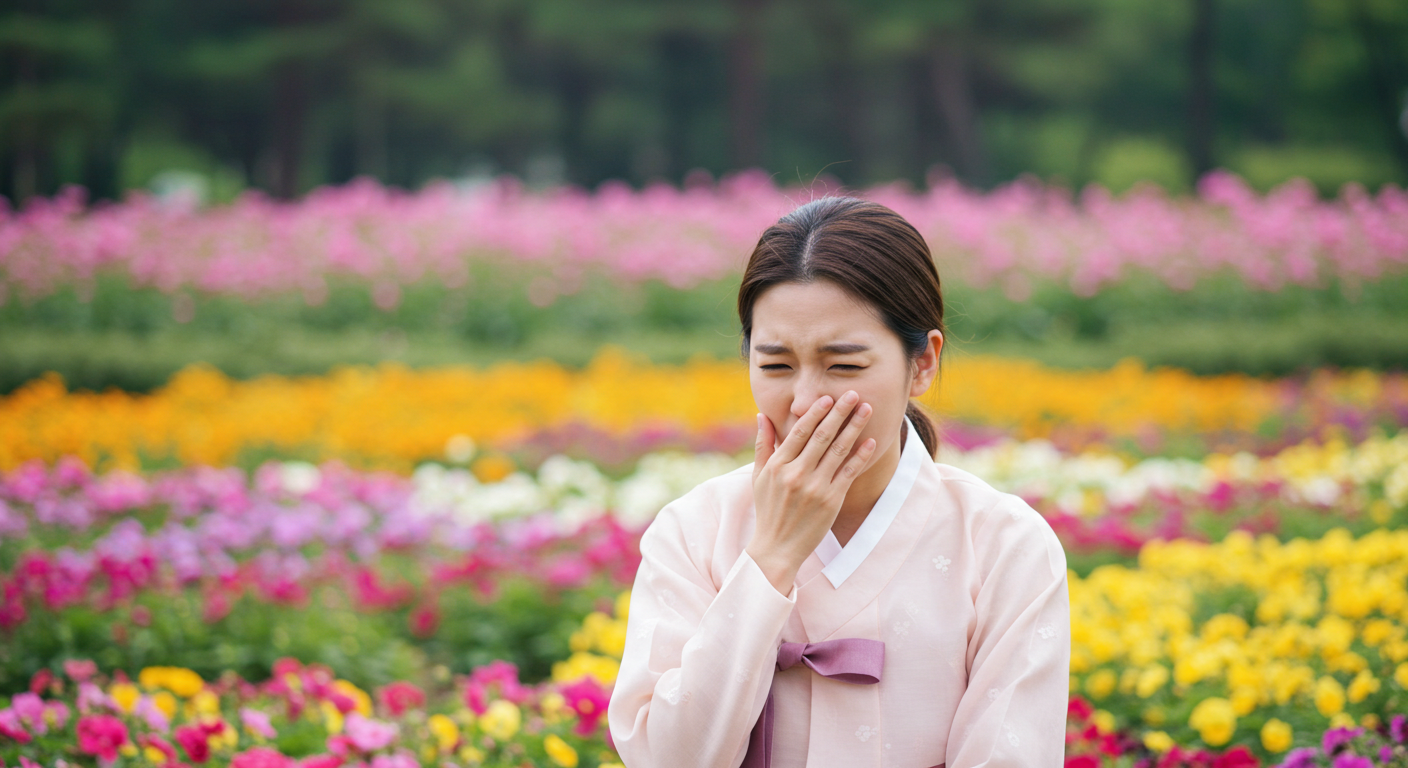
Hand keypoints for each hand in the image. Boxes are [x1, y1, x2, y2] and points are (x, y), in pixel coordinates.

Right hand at [745, 391, 876, 593]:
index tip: (828, 398)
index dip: (815, 413)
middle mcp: (797, 474)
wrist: (777, 548)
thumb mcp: (759, 476)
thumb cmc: (768, 510)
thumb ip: (763, 445)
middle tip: (853, 394)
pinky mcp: (832, 501)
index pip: (799, 432)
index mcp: (778, 466)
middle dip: (839, 413)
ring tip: (866, 409)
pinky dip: (861, 456)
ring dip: (854, 427)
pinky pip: (849, 473)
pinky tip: (871, 441)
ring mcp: (816, 487)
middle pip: (822, 436)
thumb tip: (761, 415)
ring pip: (839, 450)